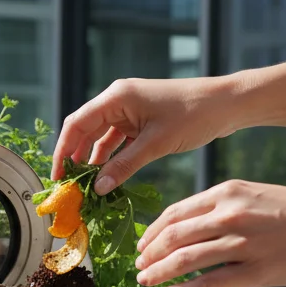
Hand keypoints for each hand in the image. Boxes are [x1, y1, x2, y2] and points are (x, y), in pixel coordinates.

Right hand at [52, 77, 239, 192]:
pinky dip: (112, 159)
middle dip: (75, 158)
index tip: (58, 177)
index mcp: (117, 97)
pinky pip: (118, 142)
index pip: (77, 124)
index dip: (63, 151)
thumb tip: (97, 189)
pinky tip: (108, 178)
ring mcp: (130, 110)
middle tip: (69, 187)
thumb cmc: (193, 115)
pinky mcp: (141, 121)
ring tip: (86, 187)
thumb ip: (124, 166)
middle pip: (85, 131)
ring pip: (101, 138)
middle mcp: (118, 100)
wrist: (227, 104)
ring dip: (93, 161)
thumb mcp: (156, 144)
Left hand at [135, 180, 285, 286]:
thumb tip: (189, 227)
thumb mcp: (257, 196)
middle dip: (149, 254)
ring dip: (159, 273)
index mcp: (228, 192)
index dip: (152, 232)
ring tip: (146, 282)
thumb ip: (222, 207)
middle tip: (138, 266)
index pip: (175, 213)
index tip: (142, 245)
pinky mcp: (257, 272)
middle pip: (173, 236)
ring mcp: (243, 244)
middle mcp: (231, 215)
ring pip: (185, 260)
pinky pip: (209, 283)